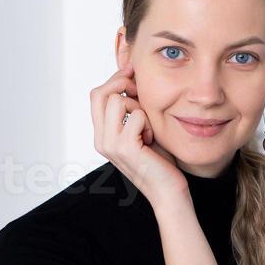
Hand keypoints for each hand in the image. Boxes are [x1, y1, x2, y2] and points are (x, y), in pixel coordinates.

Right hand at [90, 63, 187, 203]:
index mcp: (102, 134)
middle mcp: (100, 139)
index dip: (114, 79)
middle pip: (99, 93)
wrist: (167, 190)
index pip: (96, 95)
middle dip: (122, 84)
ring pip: (118, 100)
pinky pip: (136, 115)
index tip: (133, 74)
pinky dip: (148, 123)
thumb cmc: (158, 160)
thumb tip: (130, 77)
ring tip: (146, 127)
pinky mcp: (124, 148)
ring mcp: (110, 144)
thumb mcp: (141, 128)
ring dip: (138, 108)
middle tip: (141, 93)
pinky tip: (151, 139)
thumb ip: (132, 108)